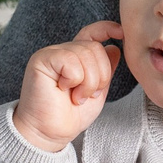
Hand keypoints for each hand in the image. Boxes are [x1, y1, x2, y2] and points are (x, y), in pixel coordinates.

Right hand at [12, 20, 122, 151]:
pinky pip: (71, 61)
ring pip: (86, 53)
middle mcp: (62, 51)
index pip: (92, 33)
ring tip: (76, 97)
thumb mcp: (96, 91)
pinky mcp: (41, 60)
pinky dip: (74, 80)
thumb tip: (114, 48)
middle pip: (96, 47)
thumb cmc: (70, 116)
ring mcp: (51, 53)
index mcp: (75, 57)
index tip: (121, 34)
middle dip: (100, 76)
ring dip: (88, 82)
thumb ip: (104, 70)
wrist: (49, 133)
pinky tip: (63, 90)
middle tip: (86, 96)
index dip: (107, 29)